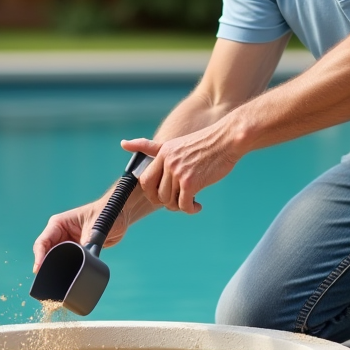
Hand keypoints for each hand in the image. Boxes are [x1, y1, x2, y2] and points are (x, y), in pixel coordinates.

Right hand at [32, 197, 129, 272]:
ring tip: (54, 281)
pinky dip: (66, 269)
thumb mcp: (94, 230)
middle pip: (46, 253)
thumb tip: (81, 263)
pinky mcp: (76, 250)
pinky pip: (67, 262)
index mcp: (58, 224)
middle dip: (45, 266)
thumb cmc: (106, 214)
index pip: (43, 242)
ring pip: (55, 259)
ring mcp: (67, 242)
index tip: (39, 269)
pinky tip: (66, 278)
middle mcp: (60, 233)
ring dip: (55, 268)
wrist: (120, 215)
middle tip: (45, 280)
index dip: (39, 257)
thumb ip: (85, 246)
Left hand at [122, 125, 241, 213]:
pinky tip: (198, 205)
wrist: (227, 139)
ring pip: (169, 201)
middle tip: (176, 202)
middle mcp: (167, 162)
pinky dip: (190, 209)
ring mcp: (178, 172)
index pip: (144, 179)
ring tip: (190, 202)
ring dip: (179, 205)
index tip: (162, 195)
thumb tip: (122, 143)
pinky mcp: (190, 182)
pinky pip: (183, 205)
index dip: (151, 192)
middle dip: (164, 202)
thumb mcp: (175, 143)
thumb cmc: (205, 143)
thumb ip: (151, 147)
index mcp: (162, 153)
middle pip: (155, 193)